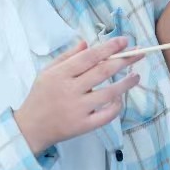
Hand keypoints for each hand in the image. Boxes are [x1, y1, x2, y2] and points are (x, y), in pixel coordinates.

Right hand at [13, 38, 142, 154]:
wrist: (30, 128)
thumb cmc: (40, 96)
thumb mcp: (47, 72)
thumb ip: (67, 56)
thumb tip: (87, 43)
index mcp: (61, 74)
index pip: (90, 57)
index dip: (109, 47)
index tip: (124, 41)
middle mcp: (70, 90)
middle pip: (102, 72)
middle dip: (123, 60)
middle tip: (139, 53)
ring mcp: (78, 109)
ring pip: (109, 93)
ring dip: (126, 83)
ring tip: (136, 75)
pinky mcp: (83, 126)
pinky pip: (106, 115)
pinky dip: (117, 106)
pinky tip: (120, 98)